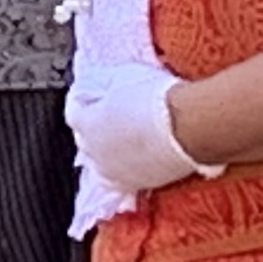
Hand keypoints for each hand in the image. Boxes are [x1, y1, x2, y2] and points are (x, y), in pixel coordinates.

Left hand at [69, 62, 218, 196]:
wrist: (189, 125)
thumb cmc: (158, 98)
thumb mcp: (124, 76)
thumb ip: (104, 84)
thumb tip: (97, 86)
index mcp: (87, 123)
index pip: (72, 112)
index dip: (81, 101)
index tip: (89, 94)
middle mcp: (93, 152)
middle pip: (84, 137)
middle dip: (93, 125)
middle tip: (110, 113)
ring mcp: (112, 172)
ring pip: (98, 163)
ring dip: (104, 151)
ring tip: (120, 139)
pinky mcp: (133, 185)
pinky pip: (117, 181)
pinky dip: (120, 170)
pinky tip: (130, 160)